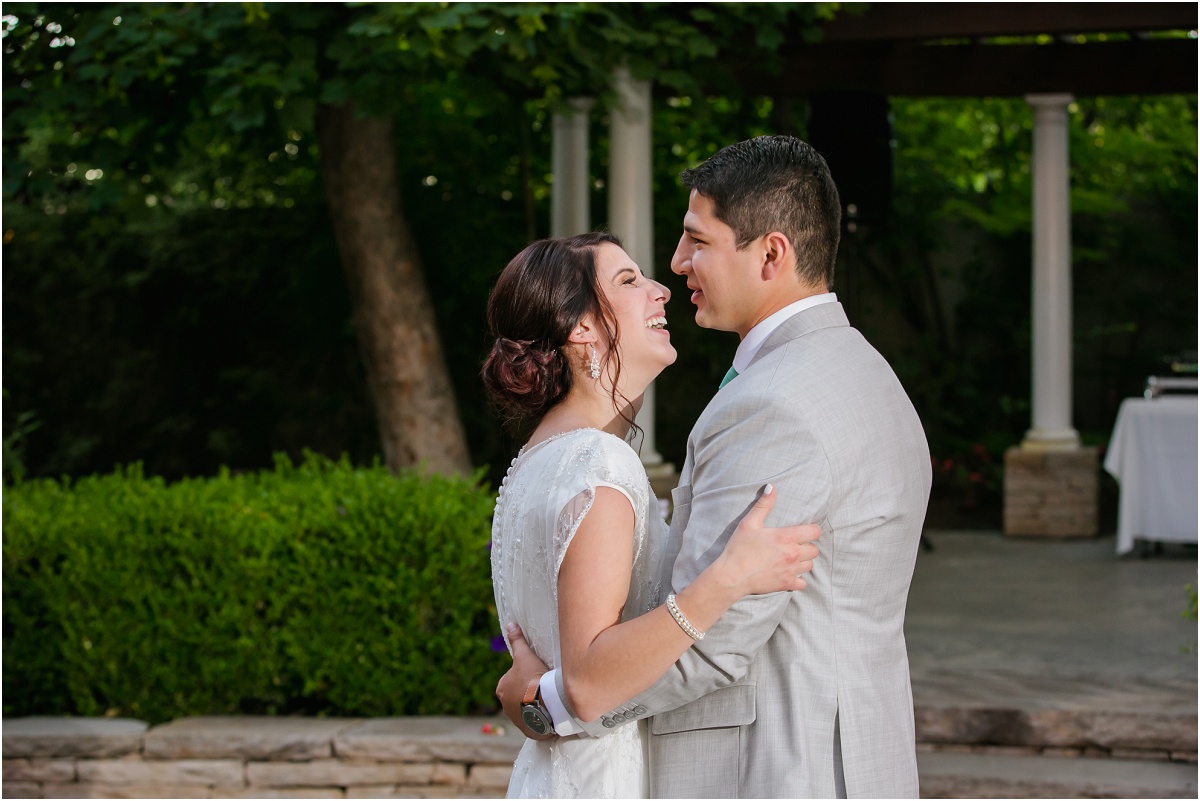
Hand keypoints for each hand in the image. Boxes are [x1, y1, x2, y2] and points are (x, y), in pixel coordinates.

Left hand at [495, 623, 554, 739]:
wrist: (546, 703)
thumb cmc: (532, 677)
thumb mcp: (524, 655)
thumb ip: (517, 641)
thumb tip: (510, 624)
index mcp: (502, 689)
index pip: (511, 680)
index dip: (524, 676)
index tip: (535, 675)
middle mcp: (505, 706)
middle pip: (517, 696)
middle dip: (527, 692)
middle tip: (543, 686)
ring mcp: (517, 720)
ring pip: (526, 710)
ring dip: (534, 706)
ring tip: (548, 699)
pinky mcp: (529, 730)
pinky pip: (535, 723)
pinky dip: (541, 718)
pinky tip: (550, 712)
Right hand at [716, 484, 818, 595]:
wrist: (732, 576)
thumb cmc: (739, 548)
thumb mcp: (749, 523)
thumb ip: (763, 505)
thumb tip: (772, 487)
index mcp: (786, 537)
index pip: (814, 532)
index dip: (812, 530)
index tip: (805, 530)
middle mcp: (792, 554)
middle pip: (814, 550)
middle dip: (807, 546)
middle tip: (796, 544)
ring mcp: (791, 571)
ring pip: (810, 565)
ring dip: (804, 561)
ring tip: (792, 558)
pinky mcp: (786, 584)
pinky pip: (803, 582)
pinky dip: (799, 578)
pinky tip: (789, 573)